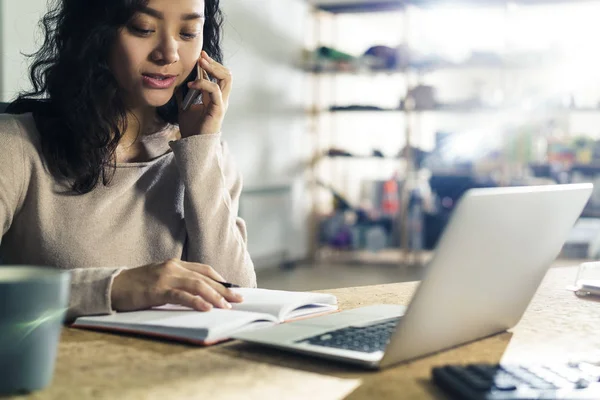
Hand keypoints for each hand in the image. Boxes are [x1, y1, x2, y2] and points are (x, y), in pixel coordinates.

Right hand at [111, 258, 243, 311]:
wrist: (112, 286)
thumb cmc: (136, 285)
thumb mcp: (161, 278)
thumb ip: (178, 281)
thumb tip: (199, 293)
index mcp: (175, 264)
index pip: (205, 270)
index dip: (221, 279)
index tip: (233, 289)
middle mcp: (173, 267)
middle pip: (205, 278)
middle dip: (224, 289)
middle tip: (239, 299)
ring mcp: (165, 278)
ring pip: (197, 285)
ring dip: (214, 296)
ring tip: (226, 306)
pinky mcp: (157, 290)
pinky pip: (181, 295)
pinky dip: (196, 301)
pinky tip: (206, 308)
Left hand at [177, 51, 231, 137]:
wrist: (193, 144)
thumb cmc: (191, 128)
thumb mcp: (184, 107)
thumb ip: (183, 95)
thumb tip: (176, 84)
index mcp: (215, 98)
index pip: (219, 76)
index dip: (211, 64)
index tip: (200, 55)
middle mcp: (221, 99)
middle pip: (226, 75)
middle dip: (214, 63)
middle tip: (201, 57)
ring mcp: (221, 103)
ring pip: (226, 79)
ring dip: (213, 68)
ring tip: (201, 63)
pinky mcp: (218, 109)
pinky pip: (215, 90)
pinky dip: (204, 83)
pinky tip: (191, 84)